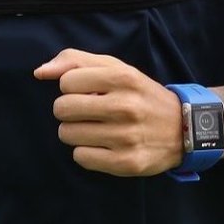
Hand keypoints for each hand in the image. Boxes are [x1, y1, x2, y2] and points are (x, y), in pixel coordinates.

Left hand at [33, 49, 183, 177]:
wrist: (184, 128)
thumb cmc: (140, 94)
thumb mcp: (116, 68)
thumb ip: (75, 61)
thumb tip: (39, 72)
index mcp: (123, 78)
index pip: (66, 82)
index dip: (72, 87)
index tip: (89, 92)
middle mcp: (125, 107)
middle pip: (62, 109)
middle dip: (69, 110)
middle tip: (87, 112)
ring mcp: (126, 137)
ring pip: (68, 134)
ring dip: (76, 131)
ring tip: (95, 128)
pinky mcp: (126, 162)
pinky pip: (80, 157)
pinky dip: (86, 152)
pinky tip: (103, 145)